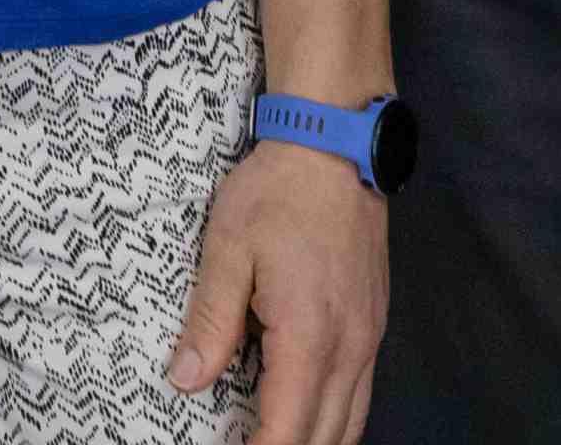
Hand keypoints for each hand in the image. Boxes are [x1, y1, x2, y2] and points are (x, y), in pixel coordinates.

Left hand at [170, 138, 385, 444]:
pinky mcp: (374, 324)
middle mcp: (350, 348)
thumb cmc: (276, 192)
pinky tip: (305, 414)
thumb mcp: (227, 248)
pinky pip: (360, 393)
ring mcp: (369, 338)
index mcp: (309, 336)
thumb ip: (210, 319)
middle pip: (326, 438)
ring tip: (271, 438)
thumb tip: (186, 380)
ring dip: (315, 441)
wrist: (336, 145)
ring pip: (350, 422)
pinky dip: (333, 419)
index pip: (288, 430)